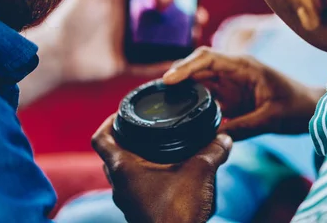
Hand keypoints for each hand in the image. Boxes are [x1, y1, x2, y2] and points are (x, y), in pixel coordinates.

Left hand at [29, 0, 207, 82]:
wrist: (56, 52)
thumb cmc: (70, 18)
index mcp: (122, 4)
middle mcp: (129, 24)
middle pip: (162, 19)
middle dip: (183, 16)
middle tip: (198, 13)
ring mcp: (129, 45)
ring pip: (161, 41)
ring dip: (180, 38)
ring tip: (195, 33)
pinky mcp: (126, 64)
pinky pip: (150, 64)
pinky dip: (166, 63)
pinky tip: (181, 59)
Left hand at [92, 114, 231, 222]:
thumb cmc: (179, 211)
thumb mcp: (201, 171)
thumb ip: (213, 150)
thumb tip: (225, 138)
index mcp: (124, 168)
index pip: (101, 138)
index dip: (108, 121)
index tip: (122, 113)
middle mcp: (119, 185)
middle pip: (110, 155)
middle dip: (124, 139)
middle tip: (143, 128)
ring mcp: (126, 202)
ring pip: (121, 174)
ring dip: (134, 160)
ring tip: (157, 149)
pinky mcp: (138, 213)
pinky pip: (134, 189)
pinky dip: (144, 177)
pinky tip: (166, 174)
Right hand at [163, 47, 323, 139]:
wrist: (312, 110)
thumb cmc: (297, 107)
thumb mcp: (271, 118)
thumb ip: (243, 127)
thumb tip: (214, 137)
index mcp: (243, 66)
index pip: (208, 58)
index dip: (186, 66)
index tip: (168, 79)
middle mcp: (233, 71)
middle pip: (198, 67)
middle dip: (177, 76)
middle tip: (157, 93)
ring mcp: (231, 84)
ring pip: (199, 82)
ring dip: (183, 90)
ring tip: (163, 103)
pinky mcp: (231, 98)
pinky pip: (207, 97)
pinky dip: (193, 103)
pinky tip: (181, 114)